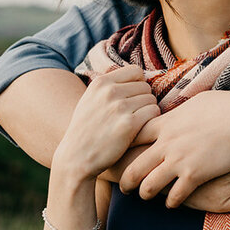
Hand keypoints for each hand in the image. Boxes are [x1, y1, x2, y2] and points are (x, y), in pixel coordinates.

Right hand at [53, 66, 158, 182]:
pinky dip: (152, 121)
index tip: (133, 97)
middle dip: (143, 99)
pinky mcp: (129, 124)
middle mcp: (109, 92)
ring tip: (134, 123)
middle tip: (133, 114)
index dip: (138, 84)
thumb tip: (139, 74)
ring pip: (151, 100)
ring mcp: (119, 107)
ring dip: (148, 111)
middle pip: (146, 86)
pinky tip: (140, 129)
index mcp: (100, 83)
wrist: (76, 158)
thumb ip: (110, 86)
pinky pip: (154, 112)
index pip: (135, 71)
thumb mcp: (90, 100)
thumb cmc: (87, 129)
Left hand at [118, 90, 229, 207]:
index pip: (133, 137)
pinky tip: (173, 202)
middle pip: (134, 166)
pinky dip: (171, 201)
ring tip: (146, 196)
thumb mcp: (196, 102)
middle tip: (123, 186)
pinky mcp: (195, 175)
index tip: (120, 153)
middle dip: (125, 179)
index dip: (124, 147)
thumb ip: (178, 113)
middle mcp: (167, 143)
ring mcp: (180, 160)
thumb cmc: (226, 107)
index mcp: (166, 124)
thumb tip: (172, 114)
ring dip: (145, 193)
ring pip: (148, 185)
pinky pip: (174, 196)